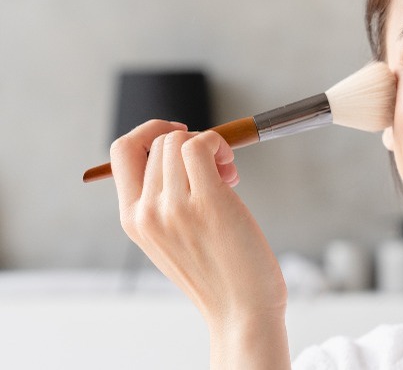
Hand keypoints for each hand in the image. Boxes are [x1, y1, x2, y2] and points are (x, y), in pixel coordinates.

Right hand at [110, 120, 289, 367]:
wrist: (241, 311)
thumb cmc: (218, 274)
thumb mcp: (171, 239)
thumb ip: (164, 201)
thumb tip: (183, 148)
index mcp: (132, 220)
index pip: (121, 152)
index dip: (150, 132)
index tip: (180, 136)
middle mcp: (147, 212)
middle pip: (160, 142)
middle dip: (192, 144)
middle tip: (218, 171)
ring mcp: (175, 207)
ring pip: (181, 141)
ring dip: (210, 145)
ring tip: (228, 175)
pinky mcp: (209, 202)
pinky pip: (202, 145)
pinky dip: (219, 145)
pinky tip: (231, 170)